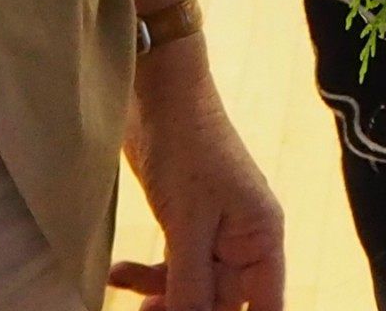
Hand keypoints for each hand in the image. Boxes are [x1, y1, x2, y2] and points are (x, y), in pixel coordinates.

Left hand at [110, 33, 286, 310]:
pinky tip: (119, 272)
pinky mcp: (185, 225)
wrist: (159, 95)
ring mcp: (214, 233)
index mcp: (261, 238)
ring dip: (161, 299)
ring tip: (129, 296)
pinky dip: (147, 275)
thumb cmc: (186, 148)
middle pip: (222, 303)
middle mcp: (244, 240)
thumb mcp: (187, 224)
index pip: (266, 305)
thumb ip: (190, 285)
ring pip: (193, 289)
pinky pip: (172, 267)